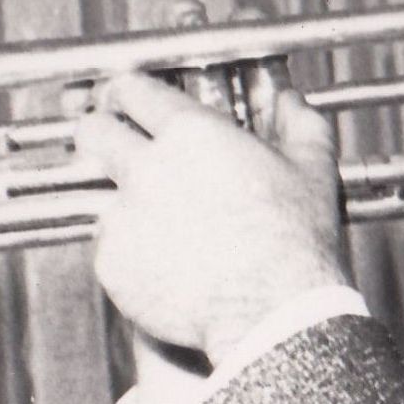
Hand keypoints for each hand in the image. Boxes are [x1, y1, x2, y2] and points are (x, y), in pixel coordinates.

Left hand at [74, 69, 352, 363]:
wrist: (269, 313)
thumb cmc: (294, 242)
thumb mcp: (311, 167)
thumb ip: (299, 122)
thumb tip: (290, 101)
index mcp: (191, 134)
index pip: (132, 91)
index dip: (121, 90)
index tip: (119, 97)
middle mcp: (146, 170)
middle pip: (92, 132)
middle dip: (96, 132)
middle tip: (106, 141)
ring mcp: (122, 217)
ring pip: (96, 190)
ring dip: (113, 193)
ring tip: (147, 210)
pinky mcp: (109, 262)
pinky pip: (103, 242)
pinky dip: (123, 244)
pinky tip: (158, 255)